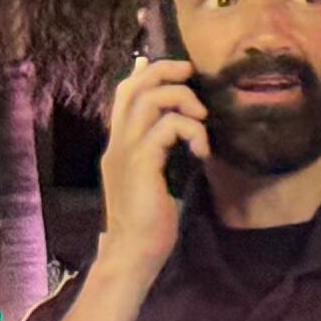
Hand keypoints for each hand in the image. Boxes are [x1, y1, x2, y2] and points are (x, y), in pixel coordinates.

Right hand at [95, 57, 209, 279]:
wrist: (133, 254)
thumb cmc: (149, 223)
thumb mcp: (156, 179)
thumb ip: (162, 152)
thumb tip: (179, 129)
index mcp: (119, 146)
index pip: (123, 95)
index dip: (145, 72)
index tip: (175, 67)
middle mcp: (118, 144)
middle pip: (132, 87)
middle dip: (163, 71)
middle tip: (190, 73)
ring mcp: (125, 153)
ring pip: (149, 100)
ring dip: (182, 100)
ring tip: (202, 120)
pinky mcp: (141, 164)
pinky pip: (167, 128)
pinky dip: (191, 130)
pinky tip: (202, 151)